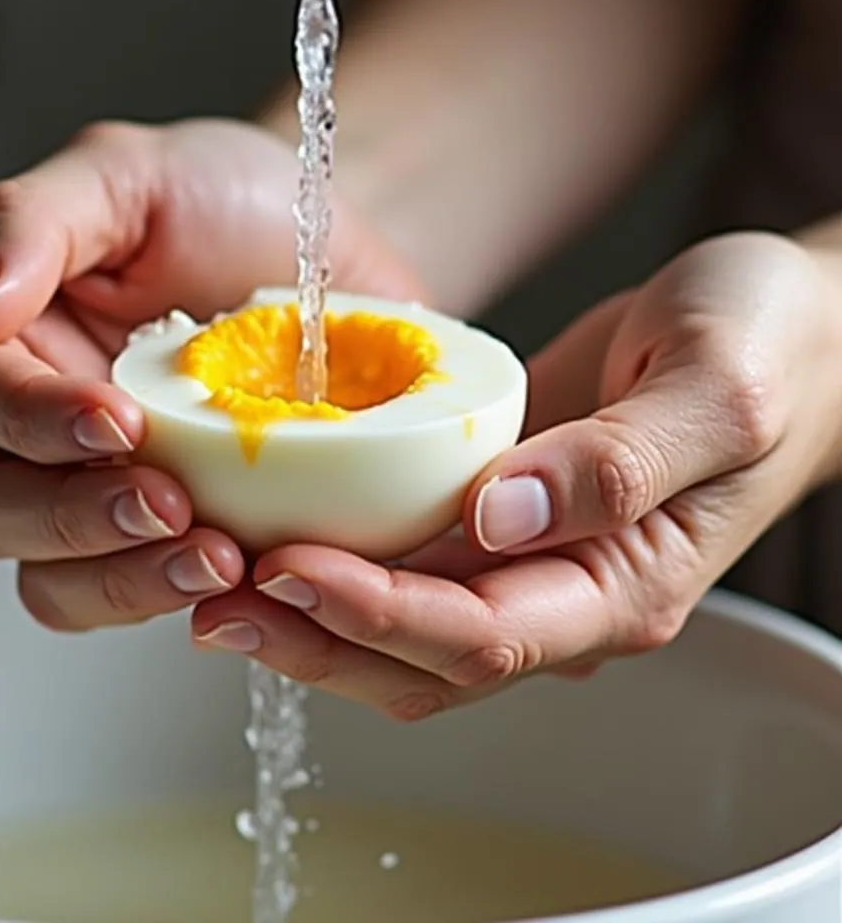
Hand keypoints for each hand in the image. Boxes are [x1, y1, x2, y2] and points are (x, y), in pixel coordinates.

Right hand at [0, 118, 424, 628]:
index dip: (33, 420)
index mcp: (2, 341)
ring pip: (52, 579)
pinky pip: (136, 595)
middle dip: (74, 516)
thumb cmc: (219, 203)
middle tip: (171, 503)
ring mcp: (94, 491)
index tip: (119, 419)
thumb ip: (30, 225)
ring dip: (125, 579)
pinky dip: (177, 598)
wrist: (323, 254)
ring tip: (219, 556)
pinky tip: (243, 575)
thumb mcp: (125, 176)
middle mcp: (28, 430)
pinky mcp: (165, 533)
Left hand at [191, 232, 841, 719]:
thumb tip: (500, 517)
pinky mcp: (494, 519)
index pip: (486, 635)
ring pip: (400, 629)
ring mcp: (526, 562)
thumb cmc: (764, 347)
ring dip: (308, 616)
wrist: (774, 328)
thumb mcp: (716, 388)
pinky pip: (404, 566)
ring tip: (213, 581)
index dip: (381, 615)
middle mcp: (567, 593)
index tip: (290, 570)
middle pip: (423, 659)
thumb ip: (621, 462)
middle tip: (216, 601)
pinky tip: (271, 535)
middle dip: (317, 637)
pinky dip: (334, 562)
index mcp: (626, 583)